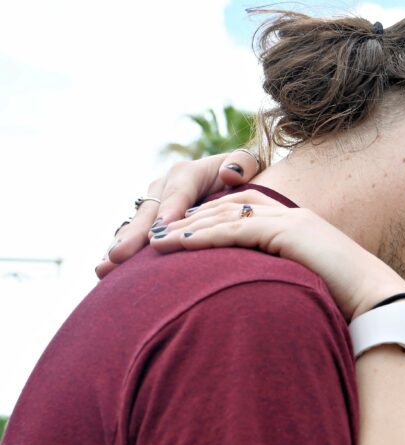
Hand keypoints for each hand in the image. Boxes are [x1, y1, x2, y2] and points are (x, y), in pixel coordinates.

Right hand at [96, 149, 260, 278]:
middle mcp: (163, 188)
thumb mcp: (248, 163)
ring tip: (107, 267)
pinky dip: (125, 254)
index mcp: (186, 174)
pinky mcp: (150, 222)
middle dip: (134, 236)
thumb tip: (230, 174)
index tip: (160, 232)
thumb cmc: (243, 176)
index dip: (168, 212)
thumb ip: (242, 163)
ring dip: (121, 247)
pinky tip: (111, 273)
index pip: (176, 195)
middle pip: (148, 214)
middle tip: (119, 255)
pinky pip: (135, 239)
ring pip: (136, 228)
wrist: (233, 181)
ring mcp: (154, 206)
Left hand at [151, 194, 404, 319]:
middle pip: (229, 206)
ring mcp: (292, 219)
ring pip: (227, 214)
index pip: (244, 211)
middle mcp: (293, 215)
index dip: (210, 220)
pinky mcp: (288, 231)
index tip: (180, 234)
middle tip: (156, 232)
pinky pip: (236, 229)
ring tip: (155, 239)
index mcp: (299, 226)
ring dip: (187, 226)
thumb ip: (285, 284)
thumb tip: (269, 303)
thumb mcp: (309, 289)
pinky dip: (203, 236)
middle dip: (191, 218)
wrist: (378, 303)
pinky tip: (177, 244)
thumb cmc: (349, 306)